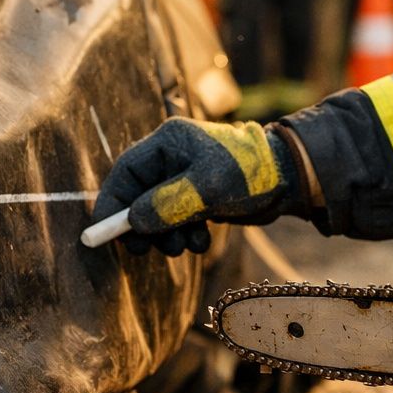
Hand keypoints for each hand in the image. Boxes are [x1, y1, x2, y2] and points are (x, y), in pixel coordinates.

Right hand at [93, 119, 301, 256]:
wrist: (289, 180)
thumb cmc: (250, 174)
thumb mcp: (207, 188)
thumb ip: (168, 204)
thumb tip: (133, 222)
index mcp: (168, 141)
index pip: (125, 171)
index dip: (111, 203)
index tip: (103, 233)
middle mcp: (172, 157)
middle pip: (137, 195)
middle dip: (140, 225)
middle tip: (143, 250)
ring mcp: (184, 178)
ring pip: (157, 213)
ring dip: (166, 235)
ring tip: (185, 244)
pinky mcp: (197, 197)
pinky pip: (176, 221)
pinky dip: (183, 234)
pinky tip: (201, 240)